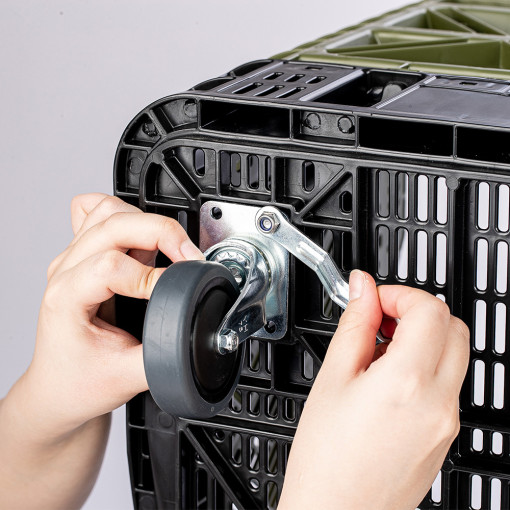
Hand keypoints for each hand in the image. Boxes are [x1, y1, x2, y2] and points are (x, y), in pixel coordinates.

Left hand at [21, 193, 203, 437]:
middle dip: (163, 234)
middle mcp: (65, 270)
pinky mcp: (84, 254)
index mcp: (66, 297)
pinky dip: (128, 214)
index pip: (112, 264)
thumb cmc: (78, 384)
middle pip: (115, 224)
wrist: (59, 387)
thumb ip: (165, 353)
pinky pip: (99, 211)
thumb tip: (195, 330)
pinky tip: (143, 235)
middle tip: (191, 256)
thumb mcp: (127, 377)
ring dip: (149, 222)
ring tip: (173, 249)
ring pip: (110, 210)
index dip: (154, 275)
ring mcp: (73, 258)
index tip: (180, 289)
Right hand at [279, 270, 469, 509]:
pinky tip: (387, 382)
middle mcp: (439, 402)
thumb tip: (363, 290)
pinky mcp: (446, 435)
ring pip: (454, 354)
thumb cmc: (326, 459)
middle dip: (416, 312)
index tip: (375, 300)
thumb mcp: (332, 378)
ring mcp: (448, 421)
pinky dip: (425, 367)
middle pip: (453, 327)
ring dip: (422, 338)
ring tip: (378, 353)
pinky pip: (448, 384)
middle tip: (380, 320)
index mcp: (407, 382)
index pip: (429, 310)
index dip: (399, 294)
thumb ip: (354, 325)